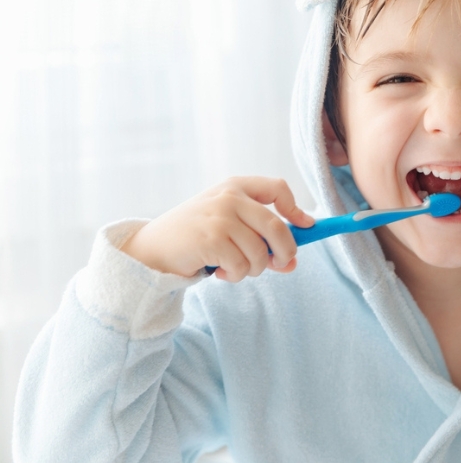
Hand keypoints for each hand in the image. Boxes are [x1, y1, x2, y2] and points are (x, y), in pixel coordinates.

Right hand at [120, 177, 313, 280]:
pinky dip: (235, 276)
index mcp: (235, 186)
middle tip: (280, 264)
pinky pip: (241, 266)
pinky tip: (220, 272)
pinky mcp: (211, 239)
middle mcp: (229, 197)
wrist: (151, 249)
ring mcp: (220, 217)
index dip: (295, 208)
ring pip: (259, 253)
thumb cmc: (195, 238)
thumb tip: (292, 262)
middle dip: (285, 251)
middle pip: (276, 226)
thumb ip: (260, 241)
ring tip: (234, 269)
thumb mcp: (229, 230)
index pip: (277, 187)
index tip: (306, 226)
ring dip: (253, 270)